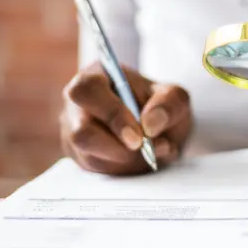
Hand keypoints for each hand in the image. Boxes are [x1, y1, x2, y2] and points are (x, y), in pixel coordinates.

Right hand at [59, 62, 192, 174]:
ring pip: (90, 157)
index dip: (112, 114)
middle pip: (80, 132)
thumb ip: (168, 104)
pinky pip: (97, 171)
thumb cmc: (159, 105)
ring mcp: (73, 133)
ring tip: (150, 151)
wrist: (157, 125)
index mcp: (95, 76)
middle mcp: (76, 105)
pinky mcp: (80, 156)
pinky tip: (140, 159)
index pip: (88, 90)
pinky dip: (124, 169)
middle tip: (142, 148)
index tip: (138, 136)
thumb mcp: (174, 97)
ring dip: (126, 160)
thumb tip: (150, 125)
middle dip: (115, 147)